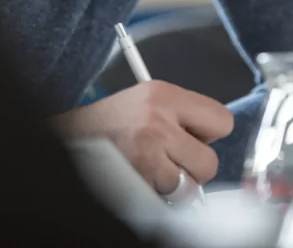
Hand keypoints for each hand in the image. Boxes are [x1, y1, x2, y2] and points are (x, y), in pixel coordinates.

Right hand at [49, 81, 233, 193]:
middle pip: (210, 161)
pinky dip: (158, 195)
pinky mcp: (138, 177)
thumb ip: (182, 114)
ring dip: (175, 185)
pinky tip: (143, 179)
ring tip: (155, 170)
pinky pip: (168, 198)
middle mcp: (158, 120)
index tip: (197, 138)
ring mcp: (148, 151)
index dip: (210, 135)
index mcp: (164, 95)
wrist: (70, 138)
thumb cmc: (108, 123)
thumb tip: (211, 137)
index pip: (222, 120)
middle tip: (173, 160)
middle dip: (194, 167)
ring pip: (191, 185)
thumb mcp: (147, 100)